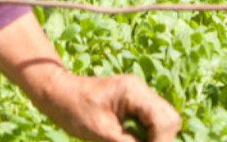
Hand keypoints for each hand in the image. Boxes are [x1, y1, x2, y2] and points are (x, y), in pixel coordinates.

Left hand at [31, 68, 180, 141]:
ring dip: (156, 138)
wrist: (57, 94)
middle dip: (162, 140)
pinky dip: (149, 135)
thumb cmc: (73, 110)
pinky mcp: (134, 102)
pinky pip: (151, 121)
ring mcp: (138, 95)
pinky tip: (135, 141)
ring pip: (164, 120)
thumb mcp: (102, 133)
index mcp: (133, 92)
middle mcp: (140, 90)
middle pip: (170, 119)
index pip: (163, 120)